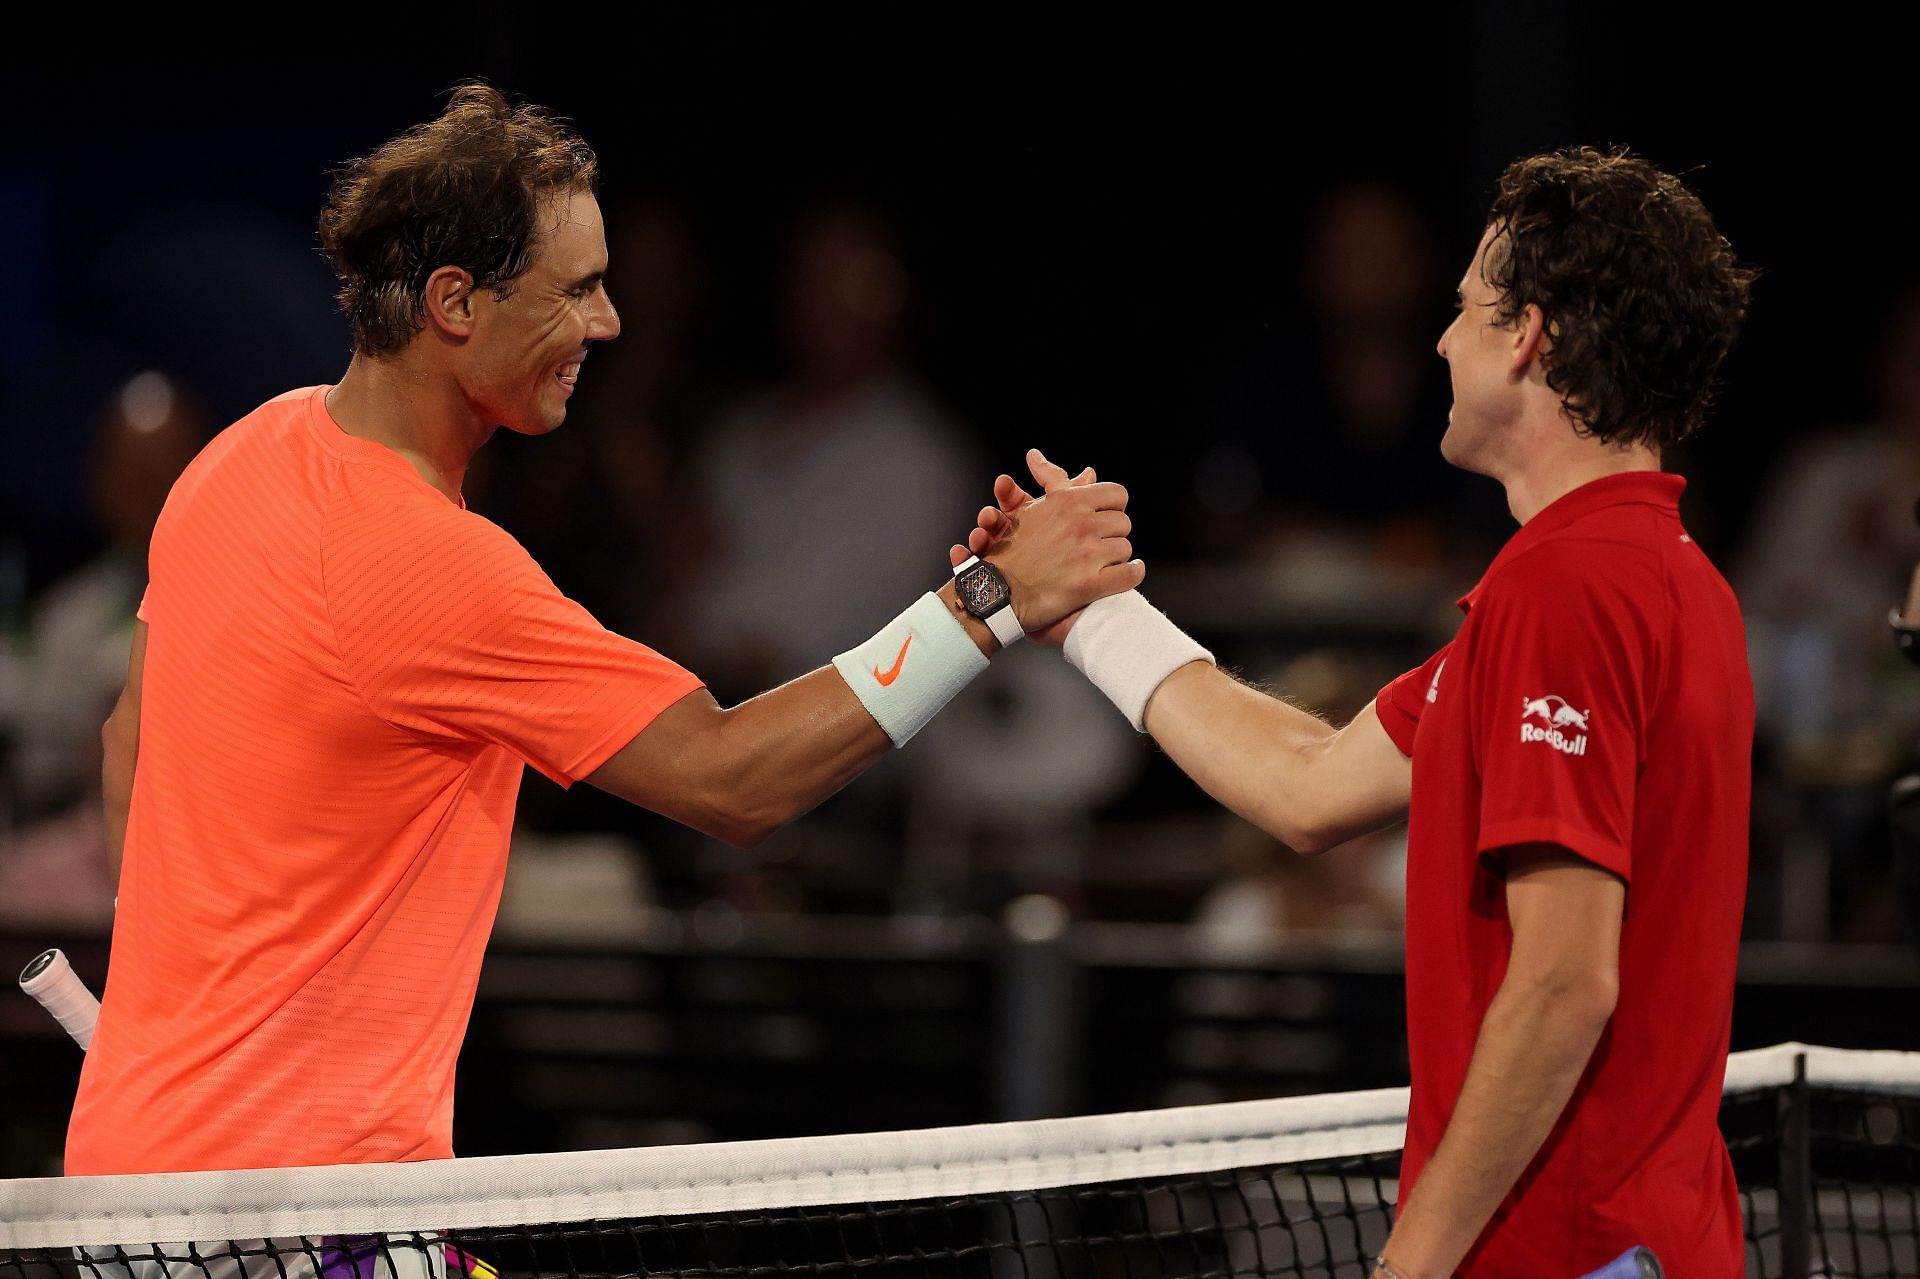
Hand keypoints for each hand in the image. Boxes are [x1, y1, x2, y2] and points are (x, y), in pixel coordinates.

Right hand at [947, 448, 1139, 642]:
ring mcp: (1087, 555)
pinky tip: (1122, 573)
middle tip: (1098, 542)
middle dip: (1111, 533)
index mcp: (1070, 502)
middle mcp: (1081, 525)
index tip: (1104, 518)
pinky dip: (1131, 574)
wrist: (998, 590)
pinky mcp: (1091, 584)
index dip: (1112, 507)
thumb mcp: (1034, 506)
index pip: (1117, 494)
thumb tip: (1085, 469)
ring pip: (1126, 549)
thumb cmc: (1014, 549)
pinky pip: (1130, 575)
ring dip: (1115, 557)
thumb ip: (1057, 482)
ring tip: (1099, 561)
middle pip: (1123, 523)